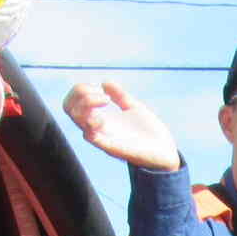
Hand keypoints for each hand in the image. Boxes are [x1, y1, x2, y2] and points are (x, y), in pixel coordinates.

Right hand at [61, 81, 180, 171]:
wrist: (166, 153)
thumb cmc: (150, 133)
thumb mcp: (134, 108)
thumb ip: (120, 96)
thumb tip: (105, 82)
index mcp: (100, 119)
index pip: (73, 103)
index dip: (80, 90)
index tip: (100, 88)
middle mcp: (97, 128)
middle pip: (69, 109)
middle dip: (81, 94)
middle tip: (103, 95)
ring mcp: (103, 138)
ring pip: (77, 120)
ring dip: (87, 104)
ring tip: (106, 100)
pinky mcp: (112, 148)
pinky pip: (91, 137)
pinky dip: (92, 123)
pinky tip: (105, 117)